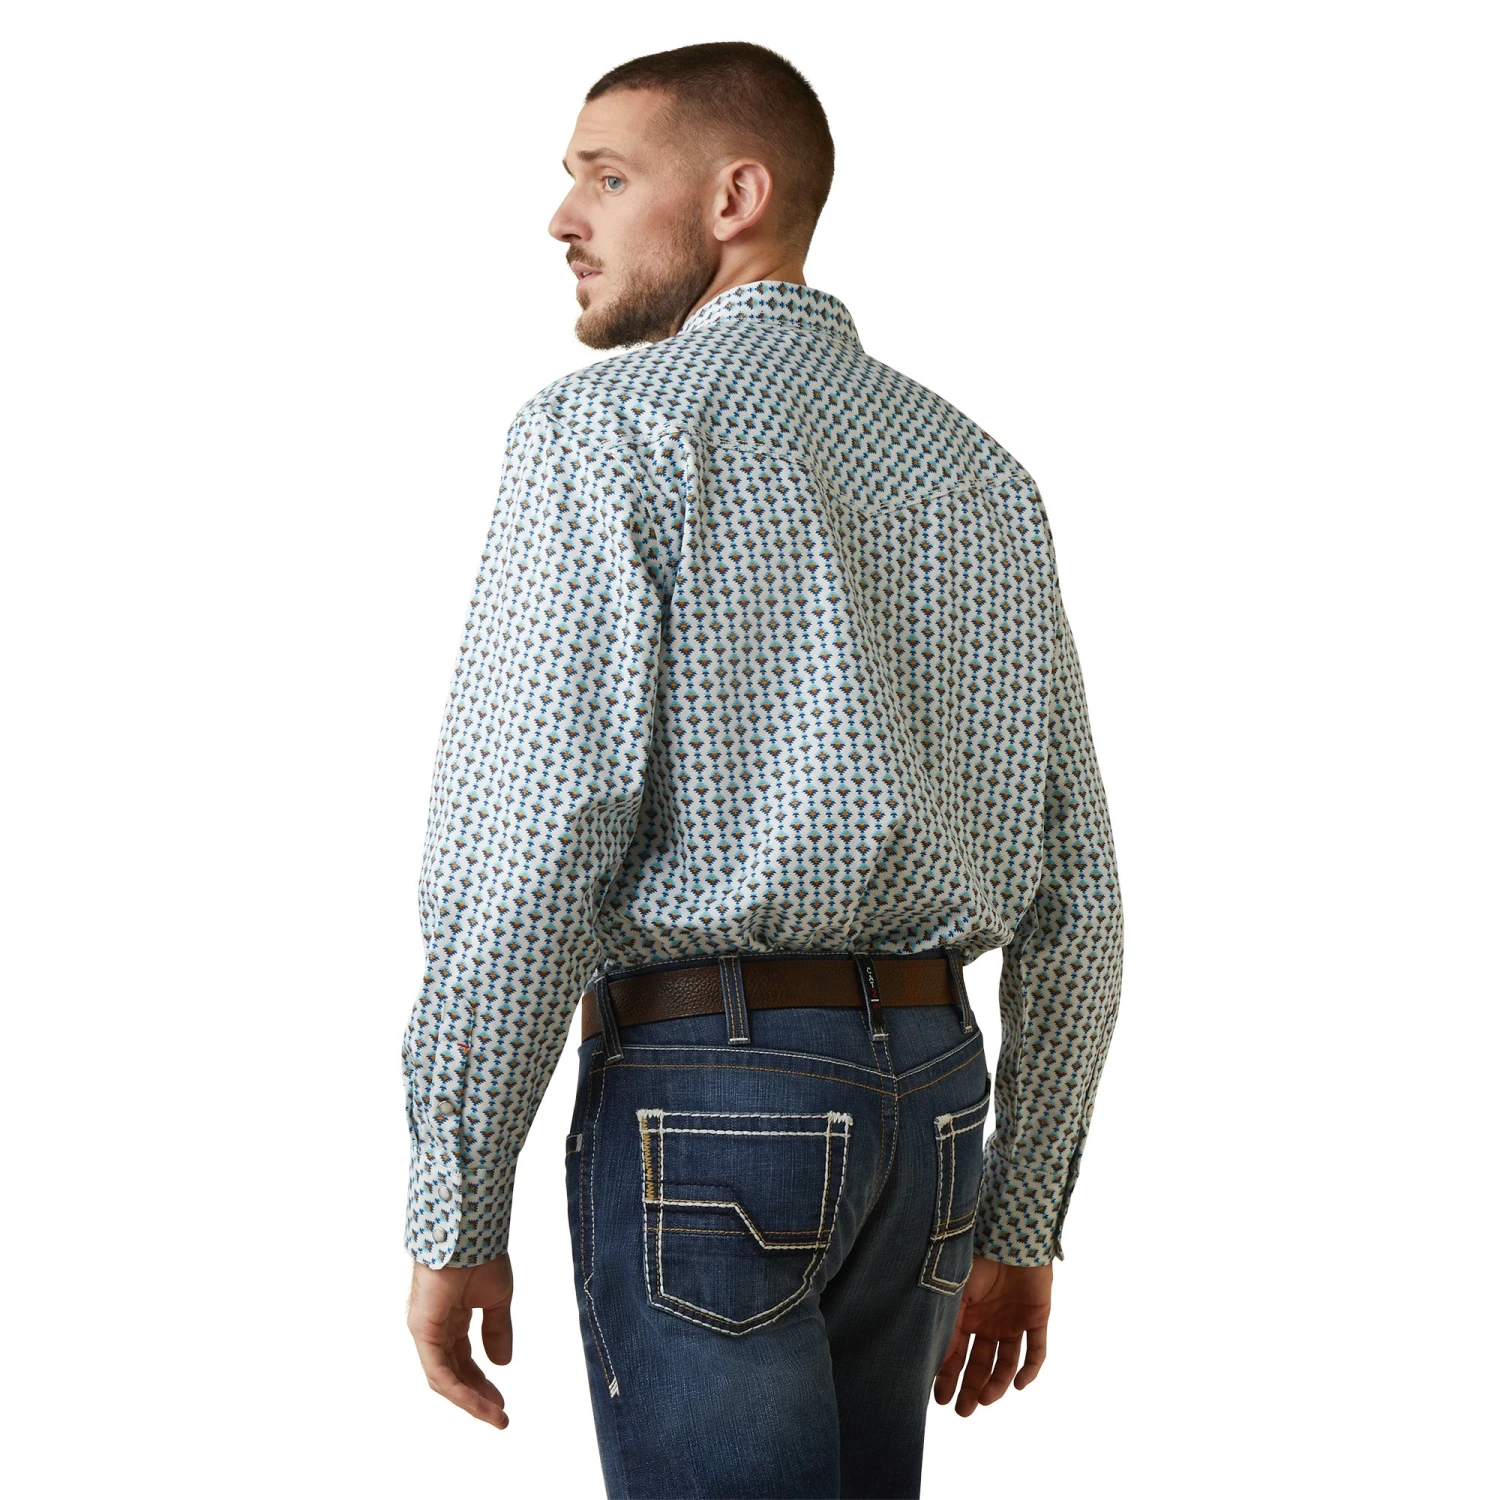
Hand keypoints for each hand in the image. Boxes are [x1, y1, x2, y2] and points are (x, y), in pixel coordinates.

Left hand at [407, 1256, 513, 1428]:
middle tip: (499, 1415)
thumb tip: (502, 1363)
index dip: (482, 1382)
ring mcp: (426, 1329)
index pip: (464, 1359)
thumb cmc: (481, 1255)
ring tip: (495, 1415)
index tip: (502, 1401)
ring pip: (445, 1377)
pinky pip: (439, 1369)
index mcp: (452, 1317)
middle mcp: (436, 1326)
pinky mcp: (422, 1329)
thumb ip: (497, 1330)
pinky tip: (478, 1403)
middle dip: (476, 1395)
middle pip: (454, 1372)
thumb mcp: (497, 1299)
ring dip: (470, 1399)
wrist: (470, 1232)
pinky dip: (459, 1389)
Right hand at [932, 1256, 1051, 1415]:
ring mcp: (1012, 1320)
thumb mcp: (954, 1292)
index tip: (940, 1399)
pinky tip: (1019, 1385)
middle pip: (980, 1363)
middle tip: (963, 1411)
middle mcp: (988, 1321)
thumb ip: (945, 1323)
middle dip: (971, 1388)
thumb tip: (925, 1358)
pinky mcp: (1036, 1318)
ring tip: (986, 1400)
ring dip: (996, 1383)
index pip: (956, 1352)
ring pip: (1006, 1362)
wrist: (1012, 1233)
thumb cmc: (977, 1257)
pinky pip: (1036, 1349)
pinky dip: (1030, 1370)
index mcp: (966, 1313)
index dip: (947, 1375)